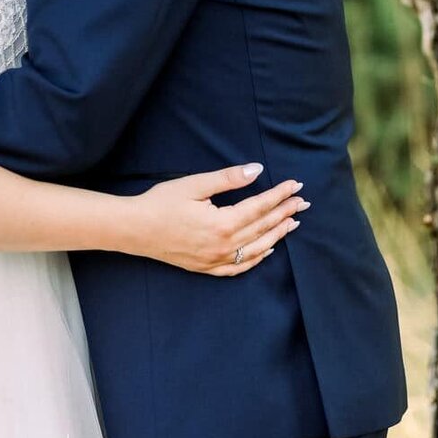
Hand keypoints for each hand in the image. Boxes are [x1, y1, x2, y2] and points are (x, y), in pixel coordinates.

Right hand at [129, 164, 307, 275]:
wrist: (134, 230)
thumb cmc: (161, 203)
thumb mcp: (194, 185)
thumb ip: (227, 179)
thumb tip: (257, 170)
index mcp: (221, 223)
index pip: (259, 207)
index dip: (279, 195)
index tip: (296, 185)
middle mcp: (223, 246)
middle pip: (262, 227)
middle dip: (285, 212)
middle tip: (304, 202)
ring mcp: (215, 261)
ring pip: (256, 249)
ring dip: (277, 234)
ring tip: (293, 222)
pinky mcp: (206, 268)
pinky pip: (240, 267)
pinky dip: (257, 258)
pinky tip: (268, 249)